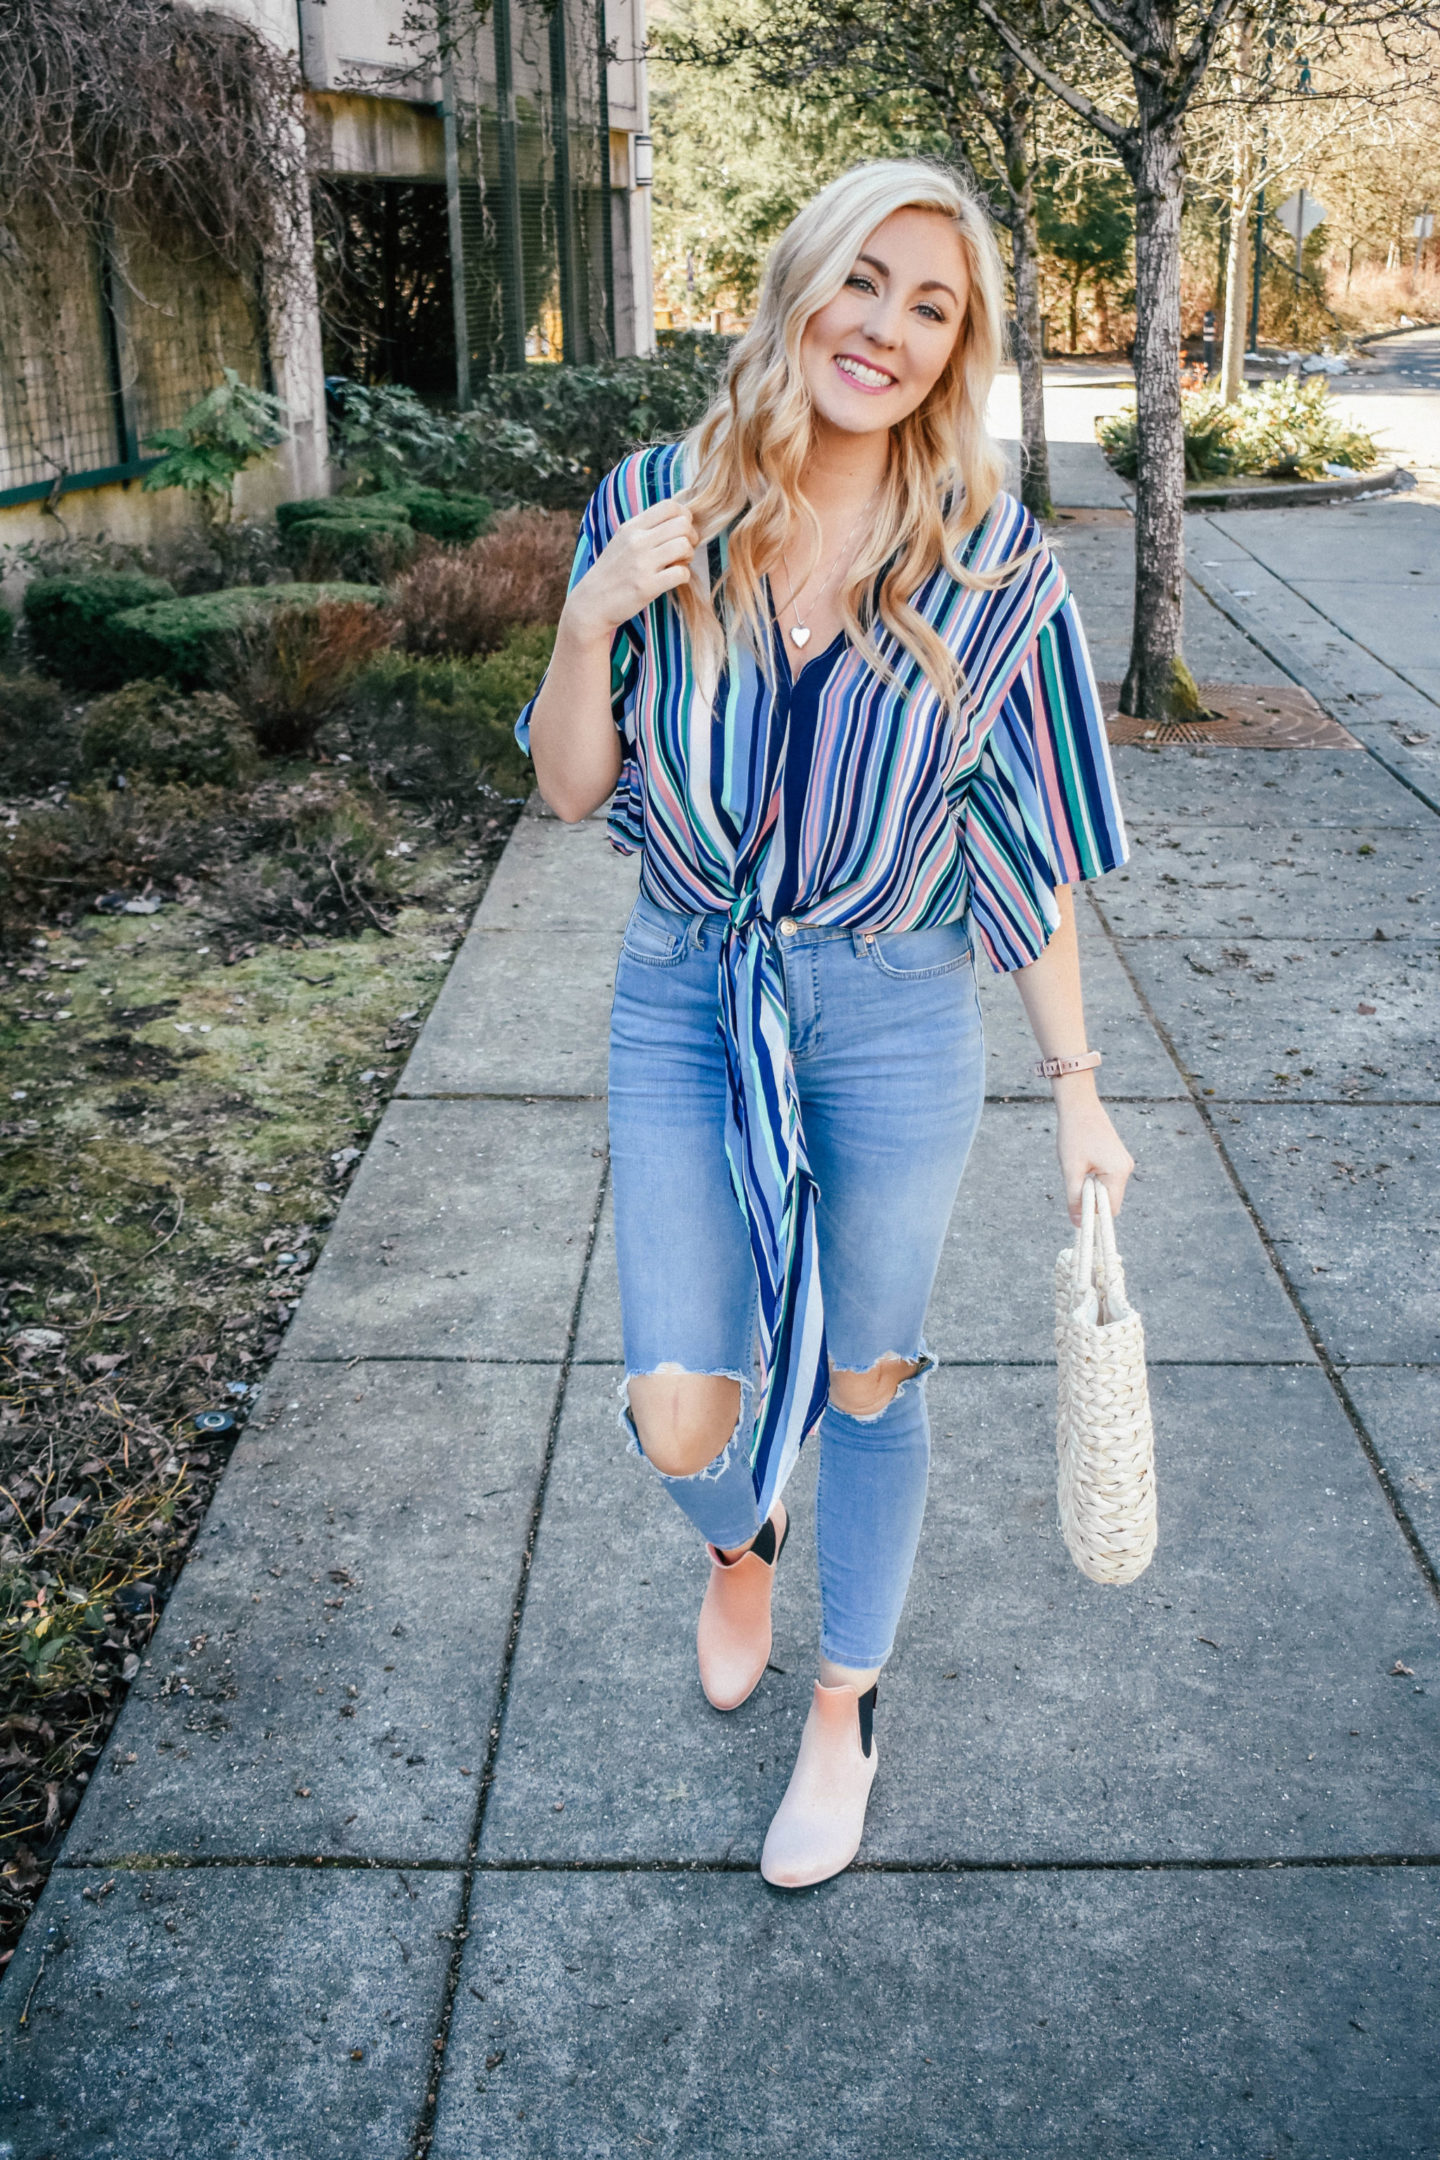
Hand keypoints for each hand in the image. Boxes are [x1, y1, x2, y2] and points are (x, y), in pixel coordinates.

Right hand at [564, 497, 699, 643]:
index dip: (685, 516)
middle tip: (684, 550)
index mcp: (632, 527)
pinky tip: (674, 579)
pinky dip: (684, 576)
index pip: (670, 506)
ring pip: (684, 546)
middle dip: (691, 537)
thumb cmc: (612, 571)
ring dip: (689, 556)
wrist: (592, 602)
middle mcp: (637, 542)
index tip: (682, 531)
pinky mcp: (647, 586)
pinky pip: (681, 573)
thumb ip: (646, 529)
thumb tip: (679, 520)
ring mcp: (642, 564)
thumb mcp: (622, 541)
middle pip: (683, 525)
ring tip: (679, 564)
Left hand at [1053, 1081, 1133, 1224]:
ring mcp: (1123, 1162)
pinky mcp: (1117, 1157)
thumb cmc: (1074, 1135)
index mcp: (1118, 1173)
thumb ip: (1075, 1199)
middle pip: (1110, 1201)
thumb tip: (1078, 1224)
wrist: (1079, 1105)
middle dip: (1091, 1199)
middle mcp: (1126, 1169)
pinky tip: (1082, 1162)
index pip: (1110, 1210)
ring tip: (1077, 1168)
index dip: (1094, 1214)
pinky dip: (1094, 1178)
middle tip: (1074, 1181)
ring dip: (1091, 1188)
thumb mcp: (1070, 1170)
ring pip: (1107, 1189)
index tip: (1076, 1207)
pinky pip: (1107, 1178)